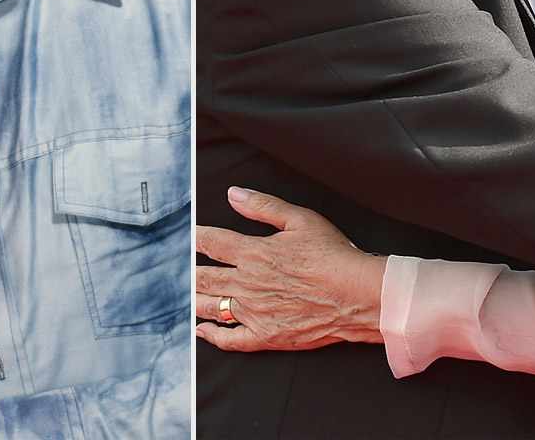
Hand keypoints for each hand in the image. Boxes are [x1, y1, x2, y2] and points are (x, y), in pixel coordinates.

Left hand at [194, 186, 385, 351]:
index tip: (187, 235)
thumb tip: (234, 194)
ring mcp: (255, 312)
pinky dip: (212, 335)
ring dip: (195, 300)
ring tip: (185, 295)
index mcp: (254, 253)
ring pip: (212, 307)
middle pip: (205, 278)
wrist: (357, 295)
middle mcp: (248, 283)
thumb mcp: (300, 219)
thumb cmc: (333, 255)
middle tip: (178, 270)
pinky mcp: (266, 336)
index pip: (212, 242)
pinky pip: (230, 340)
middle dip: (189, 272)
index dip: (196, 237)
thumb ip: (263, 206)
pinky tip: (202, 329)